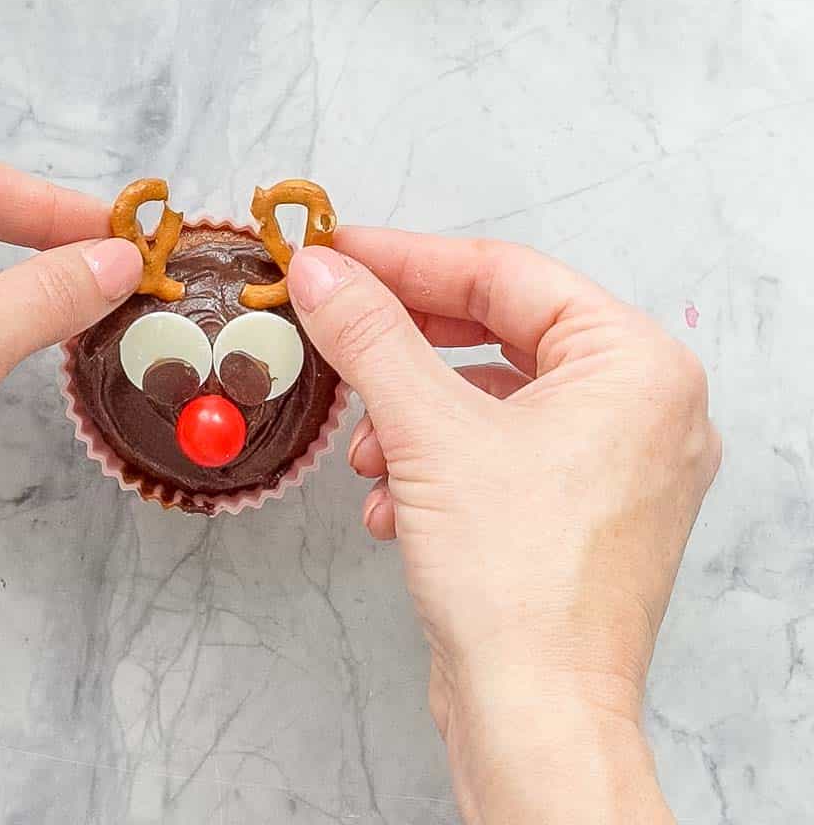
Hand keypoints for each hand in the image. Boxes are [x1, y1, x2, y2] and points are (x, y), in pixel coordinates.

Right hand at [287, 232, 719, 824]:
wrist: (534, 716)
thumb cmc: (519, 584)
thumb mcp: (426, 430)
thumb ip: (370, 335)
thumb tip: (324, 273)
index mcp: (635, 365)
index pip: (505, 274)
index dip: (408, 258)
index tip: (341, 251)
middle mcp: (642, 407)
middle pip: (498, 332)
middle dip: (406, 344)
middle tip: (339, 319)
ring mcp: (616, 462)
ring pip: (490, 396)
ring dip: (413, 414)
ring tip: (367, 448)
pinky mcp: (581, 508)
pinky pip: (498, 448)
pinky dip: (435, 460)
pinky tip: (390, 499)